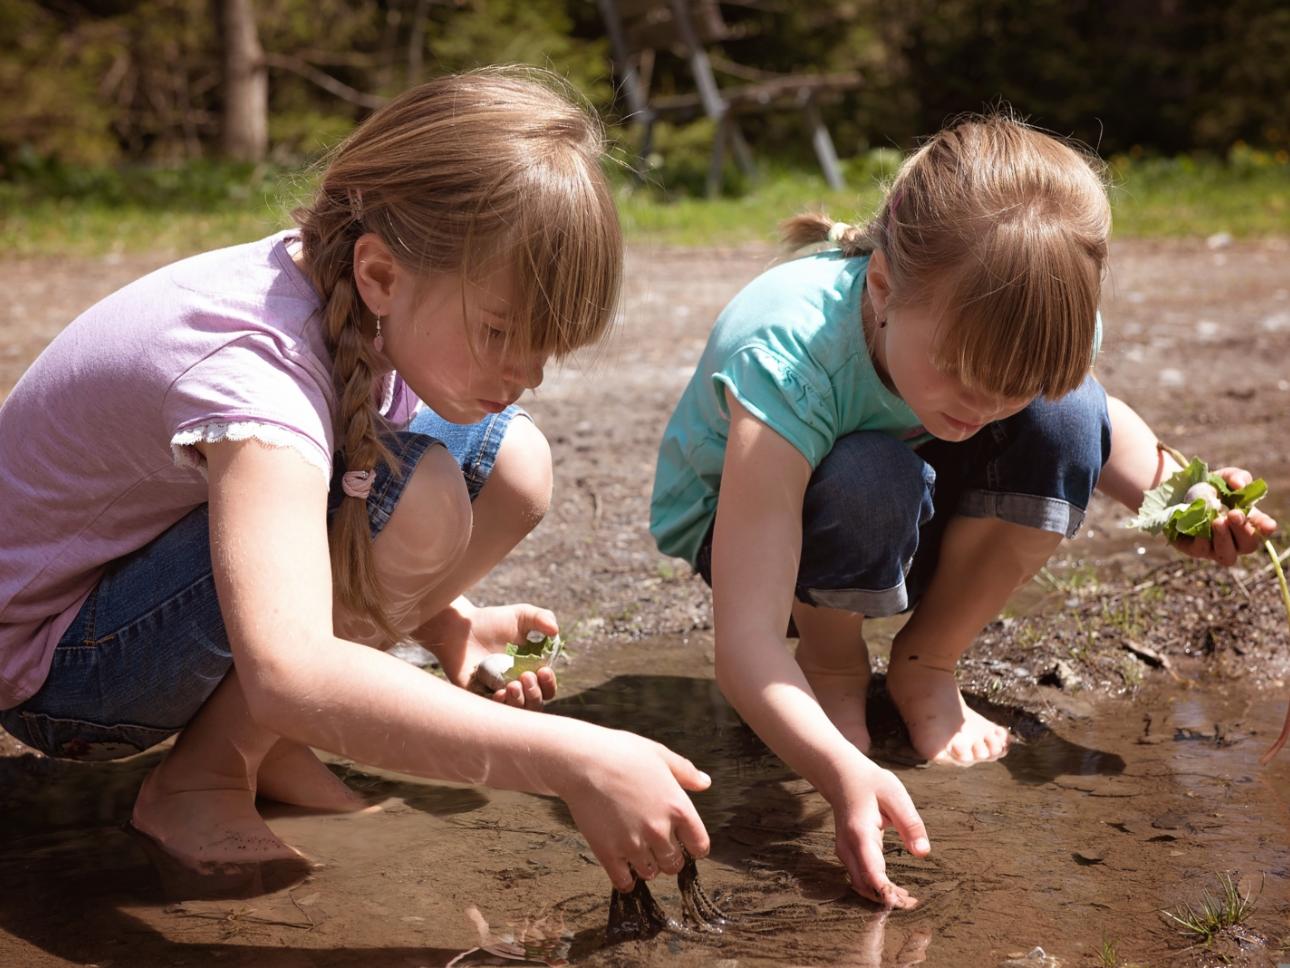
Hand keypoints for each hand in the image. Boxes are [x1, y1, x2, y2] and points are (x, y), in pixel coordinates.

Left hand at [426, 601, 558, 709]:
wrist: (459, 627)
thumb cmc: (491, 620)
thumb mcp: (521, 615)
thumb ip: (541, 617)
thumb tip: (556, 631)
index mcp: (530, 670)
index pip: (546, 688)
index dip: (548, 684)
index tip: (543, 670)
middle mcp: (516, 685)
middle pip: (535, 704)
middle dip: (535, 694)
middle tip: (526, 675)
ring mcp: (498, 693)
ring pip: (517, 711)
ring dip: (520, 702)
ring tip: (512, 685)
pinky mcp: (479, 697)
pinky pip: (493, 711)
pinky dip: (500, 706)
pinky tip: (499, 693)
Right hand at [557, 730, 710, 889]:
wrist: (582, 760)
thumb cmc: (621, 753)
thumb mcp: (660, 755)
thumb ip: (685, 772)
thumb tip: (705, 782)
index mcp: (678, 807)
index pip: (700, 846)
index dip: (693, 845)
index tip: (684, 842)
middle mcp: (659, 831)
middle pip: (674, 864)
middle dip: (668, 856)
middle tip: (656, 845)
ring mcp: (633, 844)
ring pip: (650, 873)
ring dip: (647, 865)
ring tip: (638, 851)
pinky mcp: (608, 853)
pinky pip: (624, 881)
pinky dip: (625, 878)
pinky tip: (622, 866)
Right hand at [827, 753, 929, 908]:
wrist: (841, 775)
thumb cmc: (870, 783)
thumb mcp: (895, 795)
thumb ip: (910, 824)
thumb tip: (923, 853)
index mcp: (860, 833)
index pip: (872, 874)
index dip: (889, 893)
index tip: (909, 902)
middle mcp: (848, 847)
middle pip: (865, 885)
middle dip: (887, 899)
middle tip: (913, 903)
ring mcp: (844, 851)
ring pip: (860, 884)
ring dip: (881, 895)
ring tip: (907, 899)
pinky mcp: (846, 853)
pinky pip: (859, 877)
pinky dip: (875, 887)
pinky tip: (894, 888)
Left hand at [1171, 467, 1277, 565]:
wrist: (1177, 494)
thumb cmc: (1208, 488)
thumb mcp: (1222, 477)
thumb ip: (1235, 477)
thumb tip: (1239, 484)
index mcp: (1247, 522)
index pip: (1263, 530)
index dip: (1265, 528)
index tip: (1268, 524)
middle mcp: (1234, 539)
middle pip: (1248, 545)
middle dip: (1243, 530)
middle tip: (1234, 514)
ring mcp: (1214, 548)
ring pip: (1227, 555)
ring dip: (1224, 538)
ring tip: (1218, 521)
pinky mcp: (1193, 549)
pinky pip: (1200, 550)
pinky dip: (1202, 539)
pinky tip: (1201, 527)